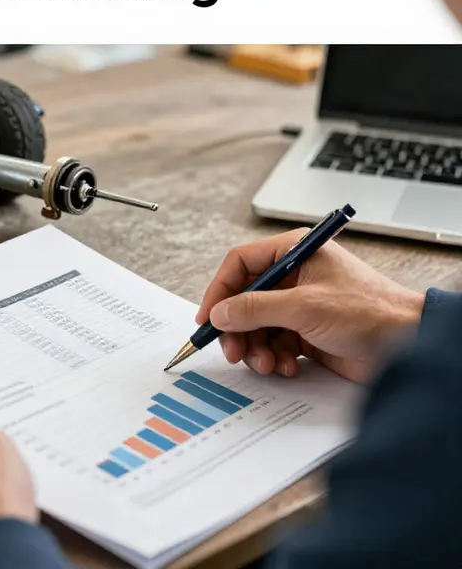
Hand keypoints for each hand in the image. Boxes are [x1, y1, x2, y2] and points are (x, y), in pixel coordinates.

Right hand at [196, 230, 424, 383]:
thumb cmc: (370, 311)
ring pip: (257, 325)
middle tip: (233, 351)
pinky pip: (274, 343)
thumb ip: (255, 308)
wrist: (411, 344)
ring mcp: (300, 305)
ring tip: (266, 364)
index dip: (220, 290)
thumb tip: (220, 313)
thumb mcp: (303, 307)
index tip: (208, 317)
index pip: (241, 264)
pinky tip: (287, 367)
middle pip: (245, 299)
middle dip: (237, 328)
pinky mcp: (307, 332)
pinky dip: (274, 358)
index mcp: (294, 252)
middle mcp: (294, 276)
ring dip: (256, 348)